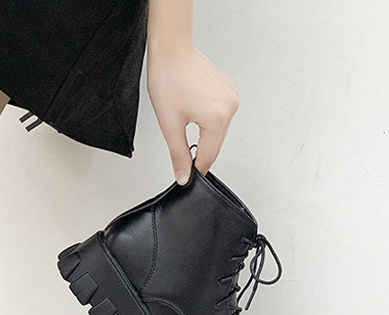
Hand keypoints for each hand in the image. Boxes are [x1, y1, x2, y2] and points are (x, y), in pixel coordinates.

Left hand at [146, 44, 238, 183]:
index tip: (186, 176)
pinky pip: (219, 117)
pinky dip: (207, 122)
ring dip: (203, 136)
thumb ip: (178, 155)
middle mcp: (230, 107)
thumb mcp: (170, 126)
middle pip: (215, 145)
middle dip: (198, 151)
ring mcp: (232, 97)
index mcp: (217, 117)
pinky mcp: (229, 91)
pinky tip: (193, 111)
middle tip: (180, 149)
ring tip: (184, 121)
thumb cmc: (168, 81)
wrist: (172, 52)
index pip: (208, 156)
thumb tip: (183, 176)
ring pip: (217, 132)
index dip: (195, 169)